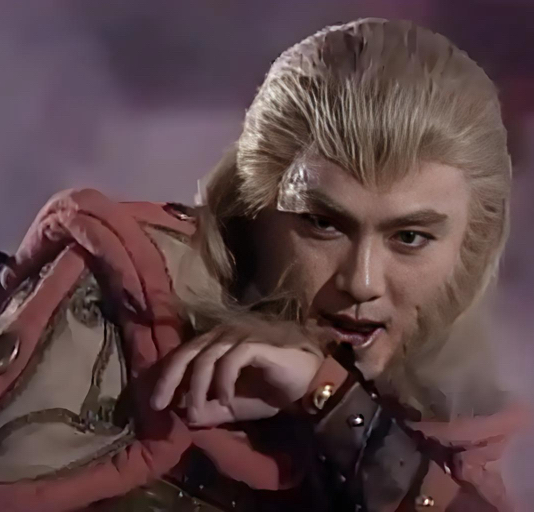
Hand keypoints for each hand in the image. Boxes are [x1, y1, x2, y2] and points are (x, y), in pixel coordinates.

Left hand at [150, 317, 322, 426]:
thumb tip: (185, 416)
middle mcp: (224, 334)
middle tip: (160, 404)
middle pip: (188, 352)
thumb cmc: (270, 390)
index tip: (156, 404)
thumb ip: (211, 408)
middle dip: (171, 379)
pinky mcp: (256, 343)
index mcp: (215, 344)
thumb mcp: (234, 406)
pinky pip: (232, 360)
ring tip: (197, 413)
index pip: (183, 355)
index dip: (167, 378)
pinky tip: (228, 400)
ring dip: (199, 387)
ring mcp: (240, 335)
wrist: (307, 383)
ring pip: (207, 357)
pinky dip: (225, 382)